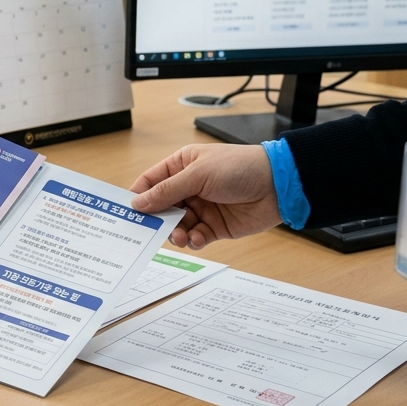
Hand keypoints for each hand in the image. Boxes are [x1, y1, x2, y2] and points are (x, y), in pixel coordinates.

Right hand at [130, 143, 282, 249]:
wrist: (278, 186)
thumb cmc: (239, 168)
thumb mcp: (197, 175)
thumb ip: (166, 191)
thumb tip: (137, 203)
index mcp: (181, 166)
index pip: (151, 182)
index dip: (139, 196)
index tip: (128, 212)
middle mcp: (189, 187)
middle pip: (162, 207)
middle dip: (158, 220)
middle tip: (151, 231)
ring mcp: (202, 207)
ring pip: (178, 225)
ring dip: (176, 233)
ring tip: (180, 236)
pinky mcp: (215, 226)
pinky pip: (196, 236)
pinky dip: (195, 240)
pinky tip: (199, 238)